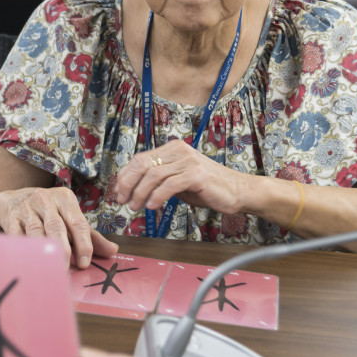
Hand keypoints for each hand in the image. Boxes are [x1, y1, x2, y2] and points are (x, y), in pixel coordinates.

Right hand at [0, 186, 117, 267]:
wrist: (11, 200)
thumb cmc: (47, 211)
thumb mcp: (69, 217)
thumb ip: (90, 235)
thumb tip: (113, 251)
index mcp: (65, 198)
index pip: (78, 222)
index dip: (83, 244)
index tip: (85, 263)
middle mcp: (45, 199)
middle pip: (56, 226)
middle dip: (63, 249)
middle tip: (67, 269)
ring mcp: (26, 207)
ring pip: (36, 231)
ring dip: (43, 250)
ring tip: (50, 268)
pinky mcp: (10, 217)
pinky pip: (17, 235)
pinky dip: (24, 249)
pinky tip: (30, 261)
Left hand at [112, 140, 251, 216]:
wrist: (238, 191)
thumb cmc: (208, 188)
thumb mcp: (179, 181)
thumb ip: (160, 180)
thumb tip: (134, 189)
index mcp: (172, 149)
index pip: (140, 159)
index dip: (126, 175)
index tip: (118, 191)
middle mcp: (179, 151)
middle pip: (143, 164)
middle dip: (128, 183)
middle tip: (122, 200)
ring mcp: (188, 161)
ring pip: (154, 175)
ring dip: (140, 193)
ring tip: (136, 207)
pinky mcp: (197, 174)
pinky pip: (170, 184)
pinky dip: (157, 196)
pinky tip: (152, 206)